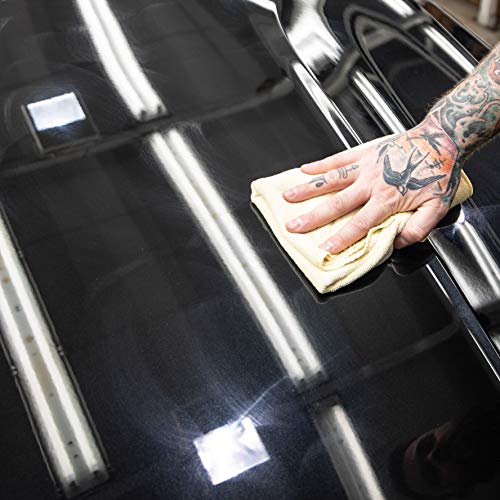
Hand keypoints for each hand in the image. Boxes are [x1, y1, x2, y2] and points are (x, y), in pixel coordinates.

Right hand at [282, 115, 461, 252]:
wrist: (441, 139)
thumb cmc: (438, 172)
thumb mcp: (438, 207)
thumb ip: (417, 228)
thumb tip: (397, 243)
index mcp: (388, 199)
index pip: (360, 224)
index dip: (341, 238)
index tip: (325, 249)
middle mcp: (371, 184)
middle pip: (337, 204)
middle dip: (313, 217)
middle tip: (294, 226)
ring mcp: (365, 167)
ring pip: (331, 180)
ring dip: (308, 189)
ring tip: (288, 197)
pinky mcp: (364, 153)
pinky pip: (338, 159)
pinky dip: (320, 165)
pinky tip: (304, 170)